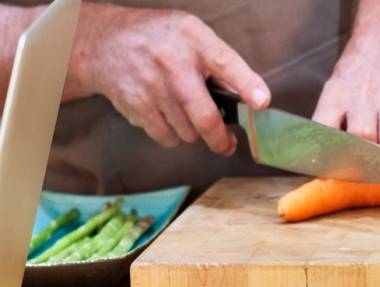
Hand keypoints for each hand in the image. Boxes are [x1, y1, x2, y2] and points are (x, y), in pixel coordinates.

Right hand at [65, 4, 269, 154]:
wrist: (103, 42)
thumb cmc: (158, 39)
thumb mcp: (191, 34)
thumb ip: (218, 62)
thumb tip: (245, 96)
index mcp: (194, 39)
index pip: (225, 63)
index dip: (246, 85)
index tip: (262, 102)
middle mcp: (172, 62)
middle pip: (204, 116)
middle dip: (220, 139)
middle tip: (227, 144)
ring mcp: (152, 86)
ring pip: (187, 132)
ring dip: (193, 132)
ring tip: (187, 115)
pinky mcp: (136, 105)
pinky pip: (166, 137)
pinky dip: (173, 135)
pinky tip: (168, 117)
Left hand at [313, 17, 379, 204]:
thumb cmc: (360, 69)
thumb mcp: (335, 86)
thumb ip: (328, 120)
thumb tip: (316, 162)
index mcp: (337, 93)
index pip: (326, 132)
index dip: (325, 160)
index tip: (325, 179)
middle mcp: (365, 97)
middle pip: (361, 141)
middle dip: (358, 168)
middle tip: (356, 180)